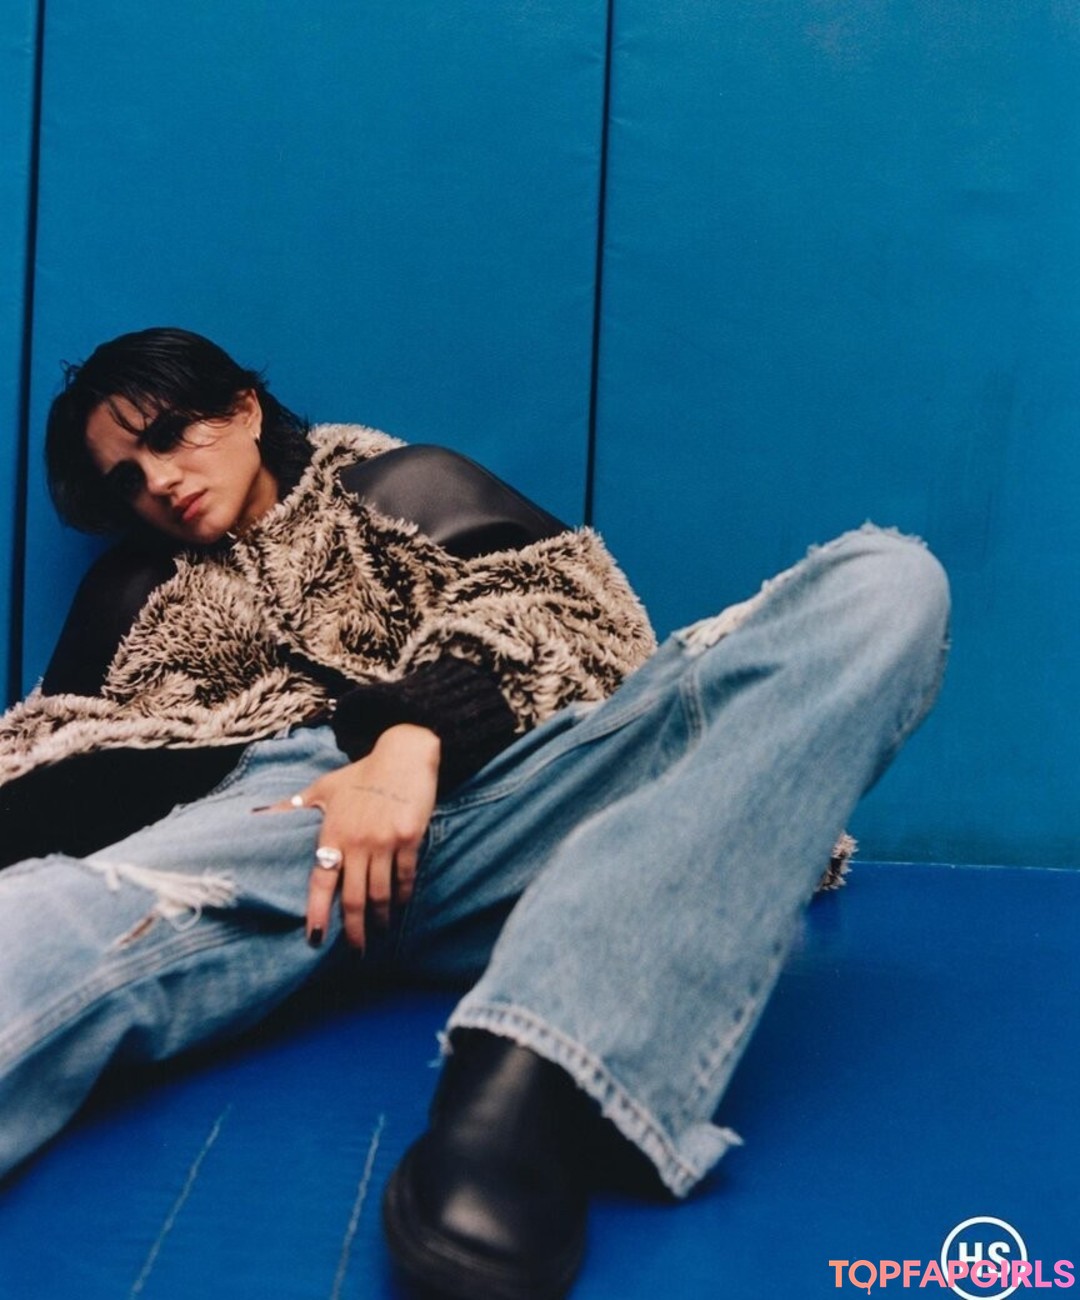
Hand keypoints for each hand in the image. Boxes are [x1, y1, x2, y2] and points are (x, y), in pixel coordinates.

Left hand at [269, 724, 439, 950]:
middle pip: (354, 897)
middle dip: (355, 929)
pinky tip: (401, 904)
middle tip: (356, 952)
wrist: (404, 754)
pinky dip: (403, 895)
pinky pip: (405, 876)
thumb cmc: (362, 773)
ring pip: (381, 892)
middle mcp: (358, 842)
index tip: (315, 938)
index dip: (318, 912)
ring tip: (380, 933)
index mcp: (333, 833)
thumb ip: (293, 807)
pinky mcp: (409, 838)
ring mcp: (385, 841)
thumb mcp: (324, 787)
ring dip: (381, 918)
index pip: (321, 881)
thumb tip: (256, 815)